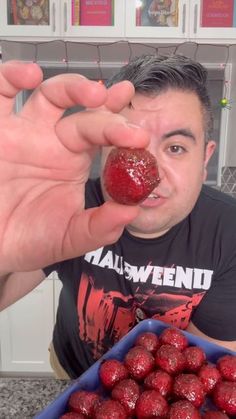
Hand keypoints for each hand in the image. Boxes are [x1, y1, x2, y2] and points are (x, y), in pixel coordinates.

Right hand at [0, 61, 148, 272]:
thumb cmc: (29, 238)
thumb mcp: (68, 237)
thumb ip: (99, 227)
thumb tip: (131, 212)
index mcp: (74, 161)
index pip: (104, 135)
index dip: (122, 127)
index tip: (141, 133)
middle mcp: (53, 140)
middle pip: (84, 113)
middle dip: (107, 113)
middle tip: (123, 121)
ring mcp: (25, 131)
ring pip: (50, 95)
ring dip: (72, 87)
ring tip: (94, 94)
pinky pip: (0, 93)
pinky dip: (12, 78)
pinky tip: (29, 76)